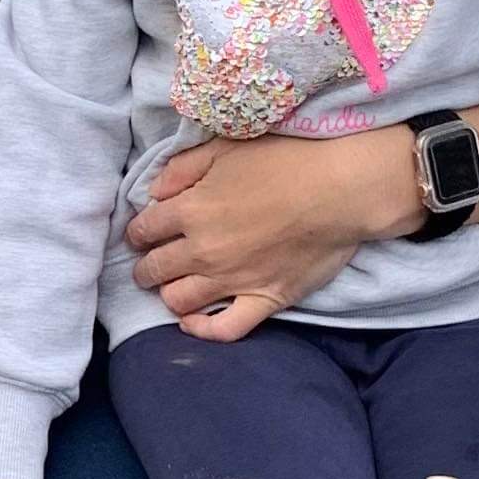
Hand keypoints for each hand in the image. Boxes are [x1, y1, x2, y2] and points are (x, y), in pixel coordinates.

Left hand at [126, 129, 419, 321]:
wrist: (340, 190)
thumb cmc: (286, 161)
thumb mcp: (226, 147)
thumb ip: (182, 168)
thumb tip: (154, 193)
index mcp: (190, 211)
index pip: (144, 230)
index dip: (138, 232)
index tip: (143, 233)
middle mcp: (203, 251)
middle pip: (154, 269)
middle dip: (146, 266)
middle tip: (152, 262)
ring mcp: (232, 280)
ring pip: (178, 300)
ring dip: (168, 294)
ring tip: (173, 286)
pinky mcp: (263, 300)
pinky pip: (224, 329)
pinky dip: (203, 330)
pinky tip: (193, 323)